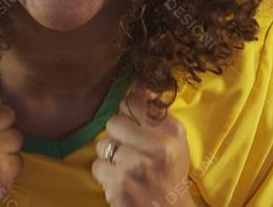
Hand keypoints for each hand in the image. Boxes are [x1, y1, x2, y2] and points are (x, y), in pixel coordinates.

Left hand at [91, 84, 194, 206]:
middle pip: (113, 122)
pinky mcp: (118, 187)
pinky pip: (97, 167)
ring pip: (102, 145)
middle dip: (117, 135)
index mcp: (170, 134)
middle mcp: (154, 149)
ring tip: (126, 167)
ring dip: (110, 156)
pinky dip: (105, 175)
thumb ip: (157, 112)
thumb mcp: (175, 140)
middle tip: (129, 149)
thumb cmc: (170, 173)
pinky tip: (121, 181)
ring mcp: (134, 169)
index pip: (134, 103)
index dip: (128, 111)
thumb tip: (138, 85)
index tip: (132, 121)